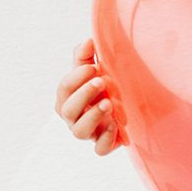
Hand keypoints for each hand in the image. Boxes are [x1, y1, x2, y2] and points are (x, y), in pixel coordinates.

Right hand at [54, 38, 124, 155]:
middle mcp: (74, 117)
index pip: (63, 89)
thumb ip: (86, 56)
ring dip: (92, 117)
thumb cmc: (104, 84)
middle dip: (83, 95)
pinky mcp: (104, 144)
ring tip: (108, 103)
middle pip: (67, 110)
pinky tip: (115, 125)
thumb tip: (88, 41)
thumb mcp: (95, 69)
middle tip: (101, 81)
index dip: (75, 78)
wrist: (127, 104)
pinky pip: (100, 149)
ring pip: (79, 132)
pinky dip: (105, 140)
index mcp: (68, 97)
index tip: (92, 67)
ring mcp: (89, 132)